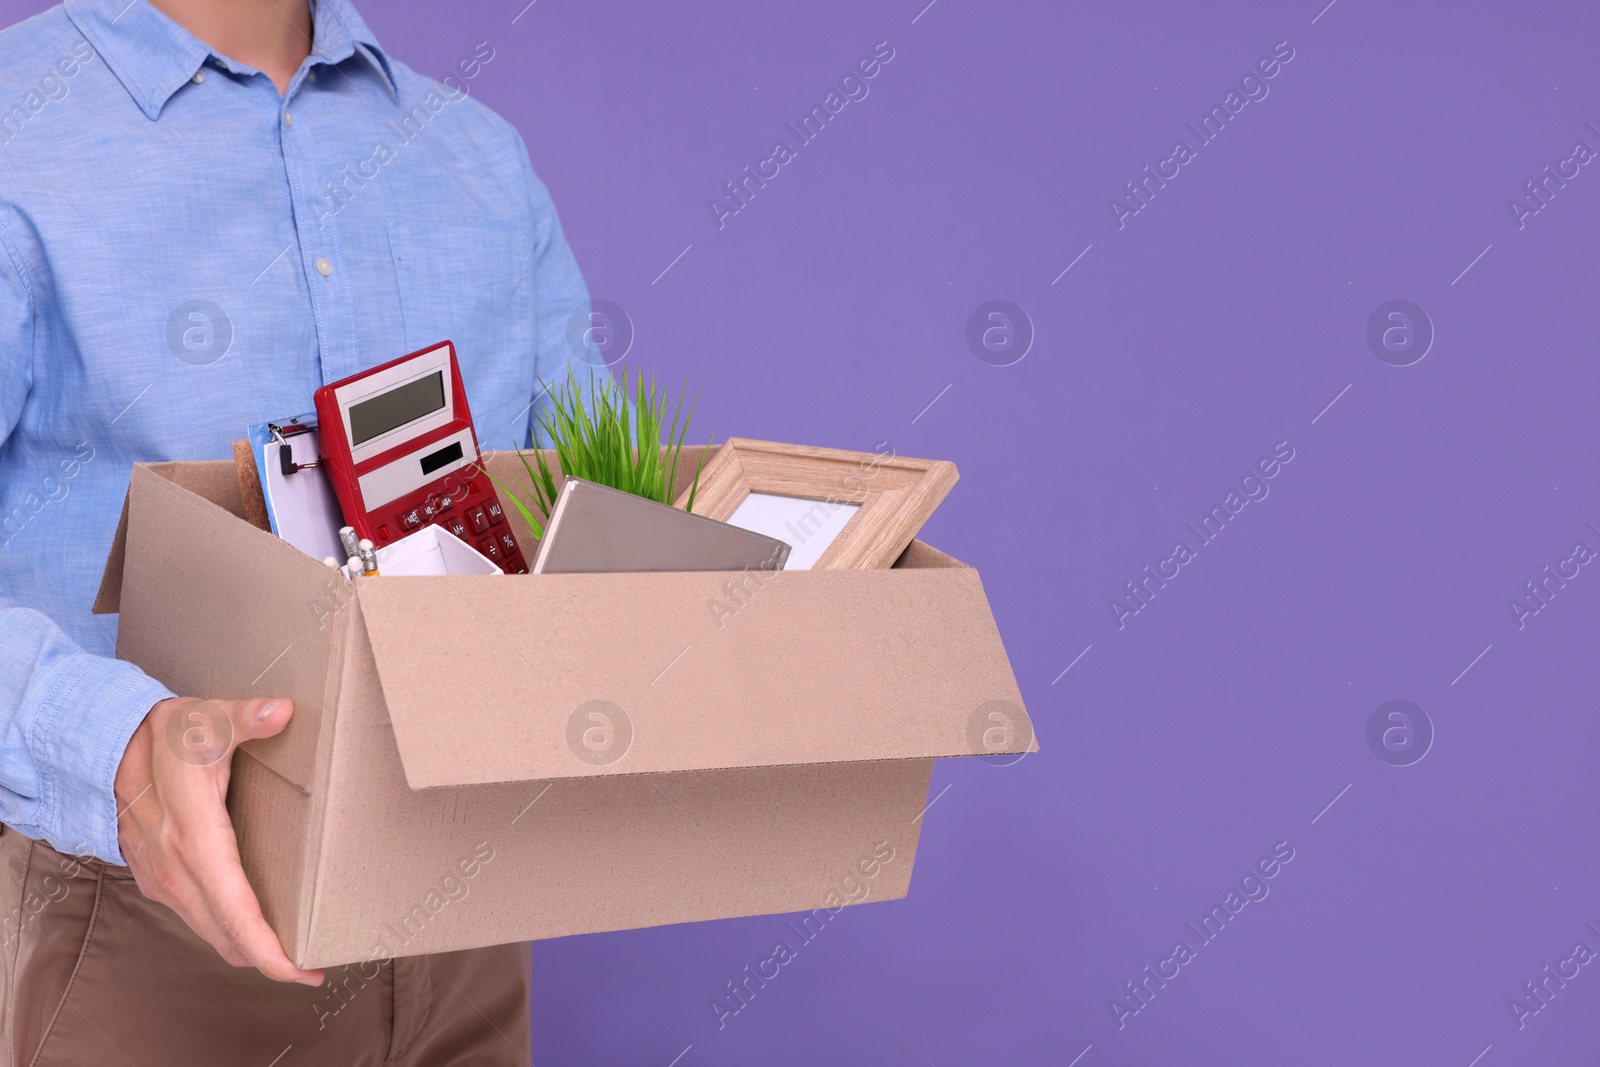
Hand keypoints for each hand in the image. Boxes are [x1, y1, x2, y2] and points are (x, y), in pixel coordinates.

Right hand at [114, 696, 322, 985]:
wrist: (109, 746)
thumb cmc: (168, 735)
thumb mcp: (207, 719)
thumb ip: (246, 718)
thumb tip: (282, 711)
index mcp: (196, 841)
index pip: (235, 913)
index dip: (268, 951)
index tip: (301, 971)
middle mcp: (177, 871)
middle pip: (227, 937)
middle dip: (270, 959)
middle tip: (313, 967)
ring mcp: (164, 879)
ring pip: (211, 932)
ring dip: (247, 948)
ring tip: (291, 952)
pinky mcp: (159, 878)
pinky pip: (198, 918)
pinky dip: (227, 930)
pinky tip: (253, 925)